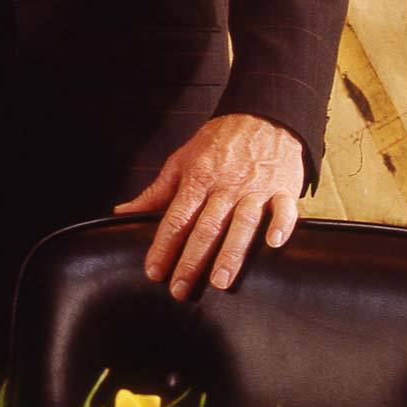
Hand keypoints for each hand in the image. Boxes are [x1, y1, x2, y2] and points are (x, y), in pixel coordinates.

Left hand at [115, 113, 303, 298]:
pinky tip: (273, 245)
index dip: (163, 246)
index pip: (175, 219)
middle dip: (191, 260)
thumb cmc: (216, 144)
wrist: (260, 117)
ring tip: (221, 282)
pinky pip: (284, 209)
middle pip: (205, 227)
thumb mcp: (180, 163)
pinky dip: (280, 225)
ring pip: (242, 223)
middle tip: (180, 289)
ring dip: (231, 253)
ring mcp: (255, 188)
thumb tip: (122, 213)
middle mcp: (224, 187)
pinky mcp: (283, 188)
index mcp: (197, 180)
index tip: (153, 271)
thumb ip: (155, 193)